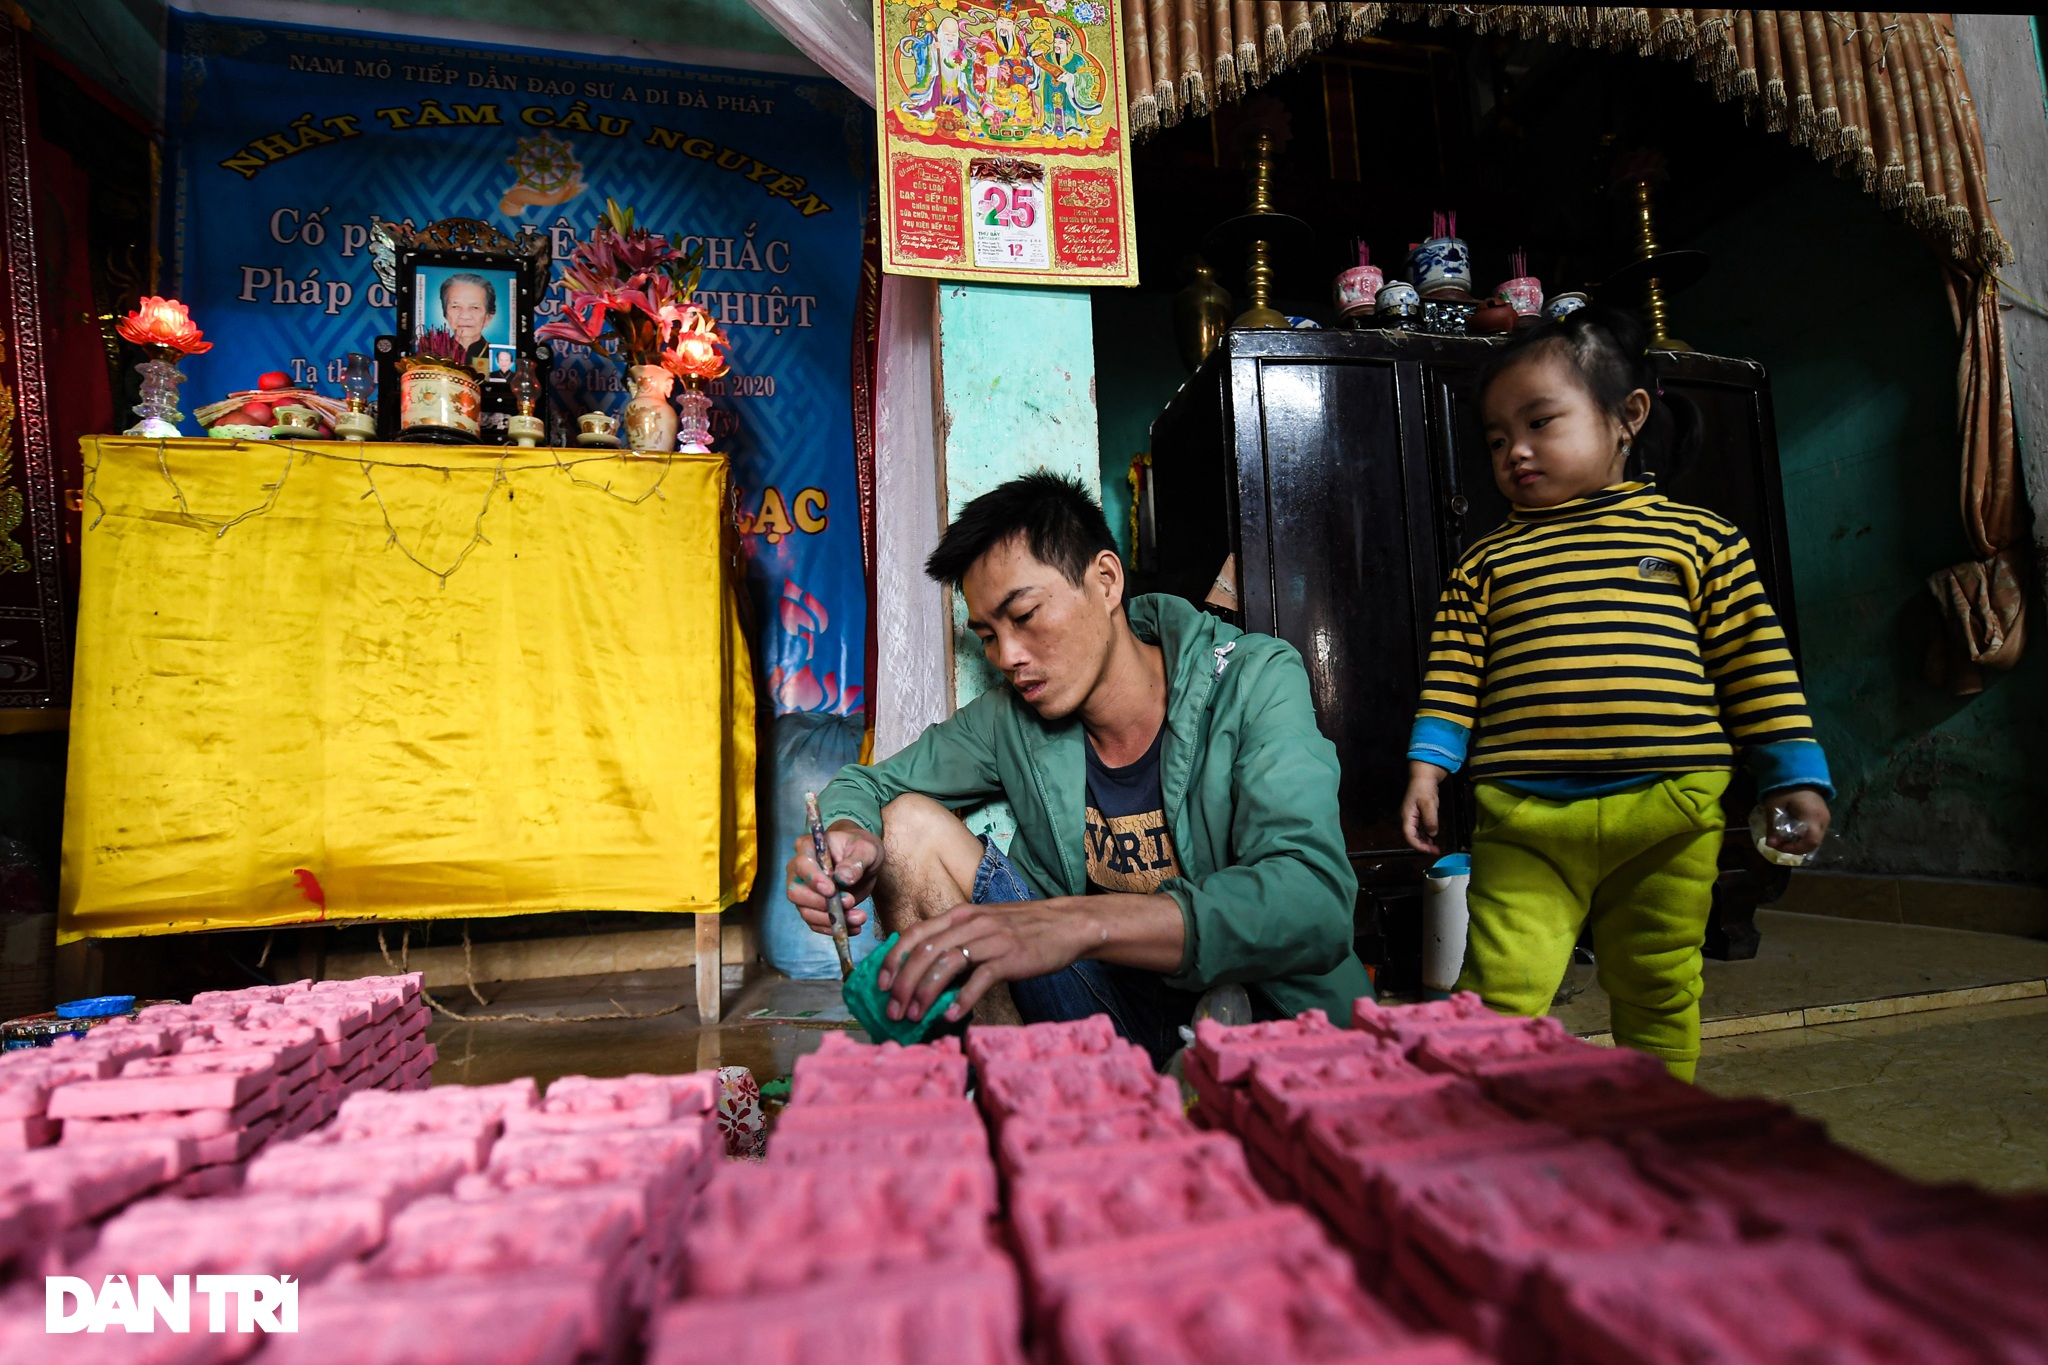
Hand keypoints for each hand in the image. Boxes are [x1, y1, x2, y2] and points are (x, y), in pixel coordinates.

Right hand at [786, 822, 881, 935]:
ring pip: (807, 912)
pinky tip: (854, 927)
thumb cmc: (861, 848)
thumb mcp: (866, 849)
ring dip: (832, 920)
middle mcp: (799, 871)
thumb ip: (855, 862)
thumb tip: (843, 878)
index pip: (802, 865)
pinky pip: (817, 923)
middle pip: (797, 893)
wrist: (863, 861)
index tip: (831, 891)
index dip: (814, 880)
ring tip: (858, 918)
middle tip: (849, 902)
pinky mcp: (813, 908)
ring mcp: (804, 891)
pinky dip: (834, 928)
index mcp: (808, 848)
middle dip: (822, 904)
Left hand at [876, 901, 1087, 1023]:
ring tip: (914, 1016)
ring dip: (924, 993)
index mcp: (960, 915)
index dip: (893, 958)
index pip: (915, 933)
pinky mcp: (1010, 958)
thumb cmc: (1023, 930)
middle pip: (924, 952)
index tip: (880, 983)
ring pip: (945, 964)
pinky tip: (950, 1016)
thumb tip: (927, 974)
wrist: (1066, 924)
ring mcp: (990, 940)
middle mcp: (971, 924)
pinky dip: (961, 999)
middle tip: (893, 1011)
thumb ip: (957, 943)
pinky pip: (979, 979)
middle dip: (903, 984)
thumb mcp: (984, 927)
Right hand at [1401, 761, 1447, 853]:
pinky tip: (1433, 837)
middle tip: (1436, 850)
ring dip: (1425, 841)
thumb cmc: (1424, 788)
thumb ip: (1430, 820)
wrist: (1424, 775)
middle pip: (1412, 837)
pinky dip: (1426, 834)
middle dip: (1423, 846)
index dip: (1419, 846)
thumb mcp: (1428, 804)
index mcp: (1407, 817)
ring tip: (1435, 846)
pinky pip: (1421, 828)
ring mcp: (1413, 817)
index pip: (1410, 837)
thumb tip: (1432, 834)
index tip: (1431, 850)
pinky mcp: (1419, 814)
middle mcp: (1408, 819)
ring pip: (1417, 834)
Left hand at [1765, 788, 1830, 856]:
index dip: (1795, 848)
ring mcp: (1825, 818)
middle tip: (1780, 844)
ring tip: (1783, 838)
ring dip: (1800, 842)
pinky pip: (1816, 832)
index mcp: (1812, 816)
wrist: (1799, 774)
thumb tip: (1770, 844)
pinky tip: (1791, 832)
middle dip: (1796, 848)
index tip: (1779, 846)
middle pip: (1814, 843)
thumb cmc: (1786, 789)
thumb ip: (1772, 826)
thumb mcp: (1774, 806)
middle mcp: (1823, 820)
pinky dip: (1804, 836)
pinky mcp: (1823, 817)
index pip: (1811, 842)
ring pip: (1815, 839)